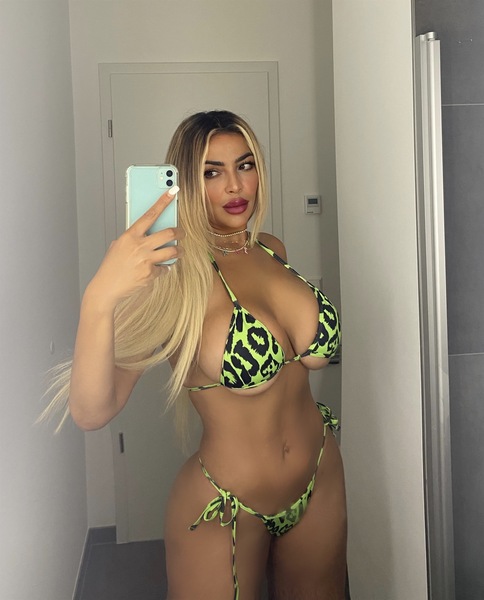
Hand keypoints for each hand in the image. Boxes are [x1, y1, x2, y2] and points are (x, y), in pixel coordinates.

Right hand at [86, 186, 183, 310]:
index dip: (163, 201)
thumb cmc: (111, 267)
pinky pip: (165, 268)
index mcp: (130, 236)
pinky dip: (164, 268)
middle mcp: (139, 246)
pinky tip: (159, 269)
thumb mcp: (118, 246)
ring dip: (180, 251)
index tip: (172, 191)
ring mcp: (146, 260)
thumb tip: (149, 232)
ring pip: (173, 251)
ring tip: (179, 251)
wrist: (106, 288)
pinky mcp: (150, 273)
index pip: (150, 214)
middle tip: (182, 234)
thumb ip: (133, 238)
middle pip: (169, 233)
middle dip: (179, 233)